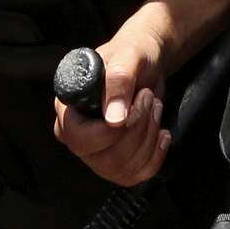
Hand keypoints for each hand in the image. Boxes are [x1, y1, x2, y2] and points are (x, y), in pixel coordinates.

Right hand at [49, 19, 174, 187]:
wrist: (148, 62)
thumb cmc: (132, 53)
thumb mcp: (128, 55)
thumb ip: (118, 81)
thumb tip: (114, 120)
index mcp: (69, 108)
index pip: (78, 138)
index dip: (109, 132)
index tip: (134, 105)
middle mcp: (78, 134)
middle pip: (105, 158)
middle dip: (138, 128)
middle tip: (147, 97)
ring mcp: (96, 152)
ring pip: (123, 169)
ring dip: (148, 137)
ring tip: (152, 106)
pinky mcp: (118, 161)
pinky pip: (136, 175)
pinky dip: (155, 155)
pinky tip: (160, 132)